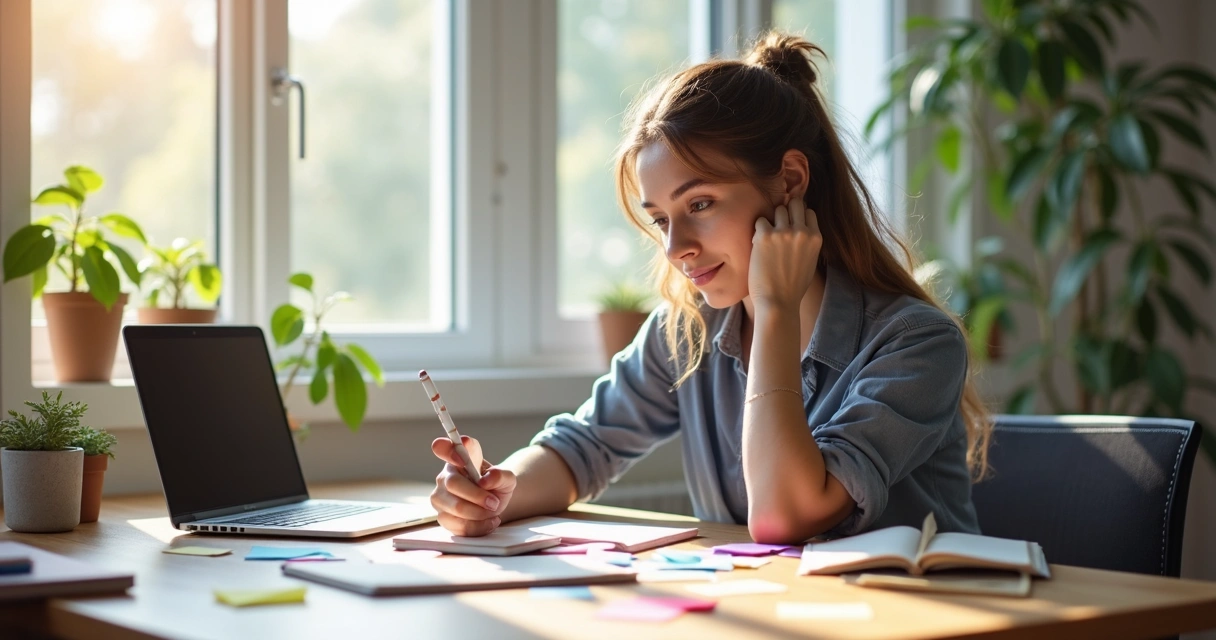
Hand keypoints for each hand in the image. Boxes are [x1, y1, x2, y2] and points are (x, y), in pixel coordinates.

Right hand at [430, 435, 516, 535]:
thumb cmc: (496, 486)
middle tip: (494, 501)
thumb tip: (486, 480)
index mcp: (457, 460)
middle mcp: (444, 477)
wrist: (495, 505)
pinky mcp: (443, 518)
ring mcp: (440, 498)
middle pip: (453, 484)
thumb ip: (501, 474)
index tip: (461, 456)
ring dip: (480, 513)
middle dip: (478, 496)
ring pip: (457, 508)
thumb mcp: (507, 478)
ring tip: (492, 510)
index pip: (443, 447)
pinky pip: (460, 526)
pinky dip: (479, 526)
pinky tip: (489, 521)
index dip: (447, 450)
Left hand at [748, 195, 822, 310]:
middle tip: (777, 227)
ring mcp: (784, 232)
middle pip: (794, 204)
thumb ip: (807, 243)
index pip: (808, 212)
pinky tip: (758, 246)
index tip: (790, 227)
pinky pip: (760, 220)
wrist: (778, 303)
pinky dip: (758, 230)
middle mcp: (802, 231)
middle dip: (785, 212)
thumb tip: (799, 228)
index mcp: (816, 237)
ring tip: (768, 239)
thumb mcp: (810, 262)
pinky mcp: (765, 236)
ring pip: (778, 209)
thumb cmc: (792, 287)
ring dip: (771, 220)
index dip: (797, 217)